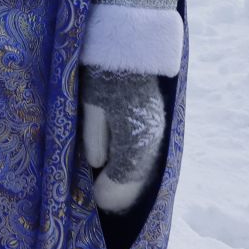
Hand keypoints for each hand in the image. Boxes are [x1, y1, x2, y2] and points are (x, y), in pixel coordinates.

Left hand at [81, 67, 165, 213]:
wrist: (128, 43)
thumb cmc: (103, 70)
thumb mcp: (92, 102)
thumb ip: (96, 135)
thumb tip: (98, 165)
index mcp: (134, 131)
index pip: (126, 173)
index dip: (112, 191)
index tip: (97, 201)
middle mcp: (151, 133)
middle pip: (140, 174)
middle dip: (122, 193)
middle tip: (103, 205)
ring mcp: (156, 127)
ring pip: (148, 166)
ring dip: (132, 183)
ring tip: (113, 196)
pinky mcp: (155, 120)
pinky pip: (150, 153)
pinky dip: (138, 168)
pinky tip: (126, 175)